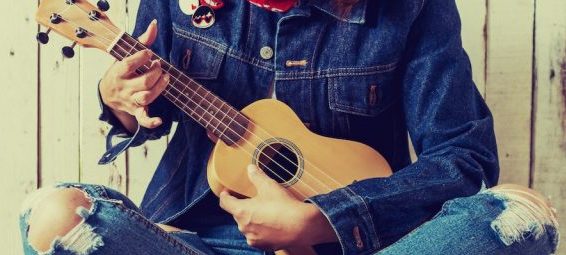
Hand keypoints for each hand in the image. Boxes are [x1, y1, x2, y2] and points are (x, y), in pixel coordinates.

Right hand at [99, 19, 169, 130]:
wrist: (107, 94)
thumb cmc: (121, 71)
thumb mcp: (125, 55)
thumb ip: (141, 41)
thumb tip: (154, 25)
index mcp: (118, 72)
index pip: (128, 65)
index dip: (141, 57)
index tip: (149, 53)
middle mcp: (124, 88)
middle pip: (143, 82)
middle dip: (155, 73)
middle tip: (159, 65)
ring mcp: (130, 100)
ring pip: (146, 97)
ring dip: (159, 88)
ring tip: (165, 78)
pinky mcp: (136, 110)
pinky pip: (143, 119)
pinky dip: (151, 122)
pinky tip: (160, 121)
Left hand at [219, 165, 337, 250]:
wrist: (302, 226)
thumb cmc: (284, 206)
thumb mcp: (269, 186)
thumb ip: (257, 176)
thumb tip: (250, 168)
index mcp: (241, 211)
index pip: (224, 203)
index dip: (225, 195)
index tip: (228, 191)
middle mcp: (243, 227)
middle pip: (237, 214)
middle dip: (243, 206)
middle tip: (253, 199)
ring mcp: (253, 238)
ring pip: (247, 225)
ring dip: (252, 218)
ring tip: (265, 211)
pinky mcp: (263, 245)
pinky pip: (257, 235)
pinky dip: (261, 229)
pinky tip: (271, 223)